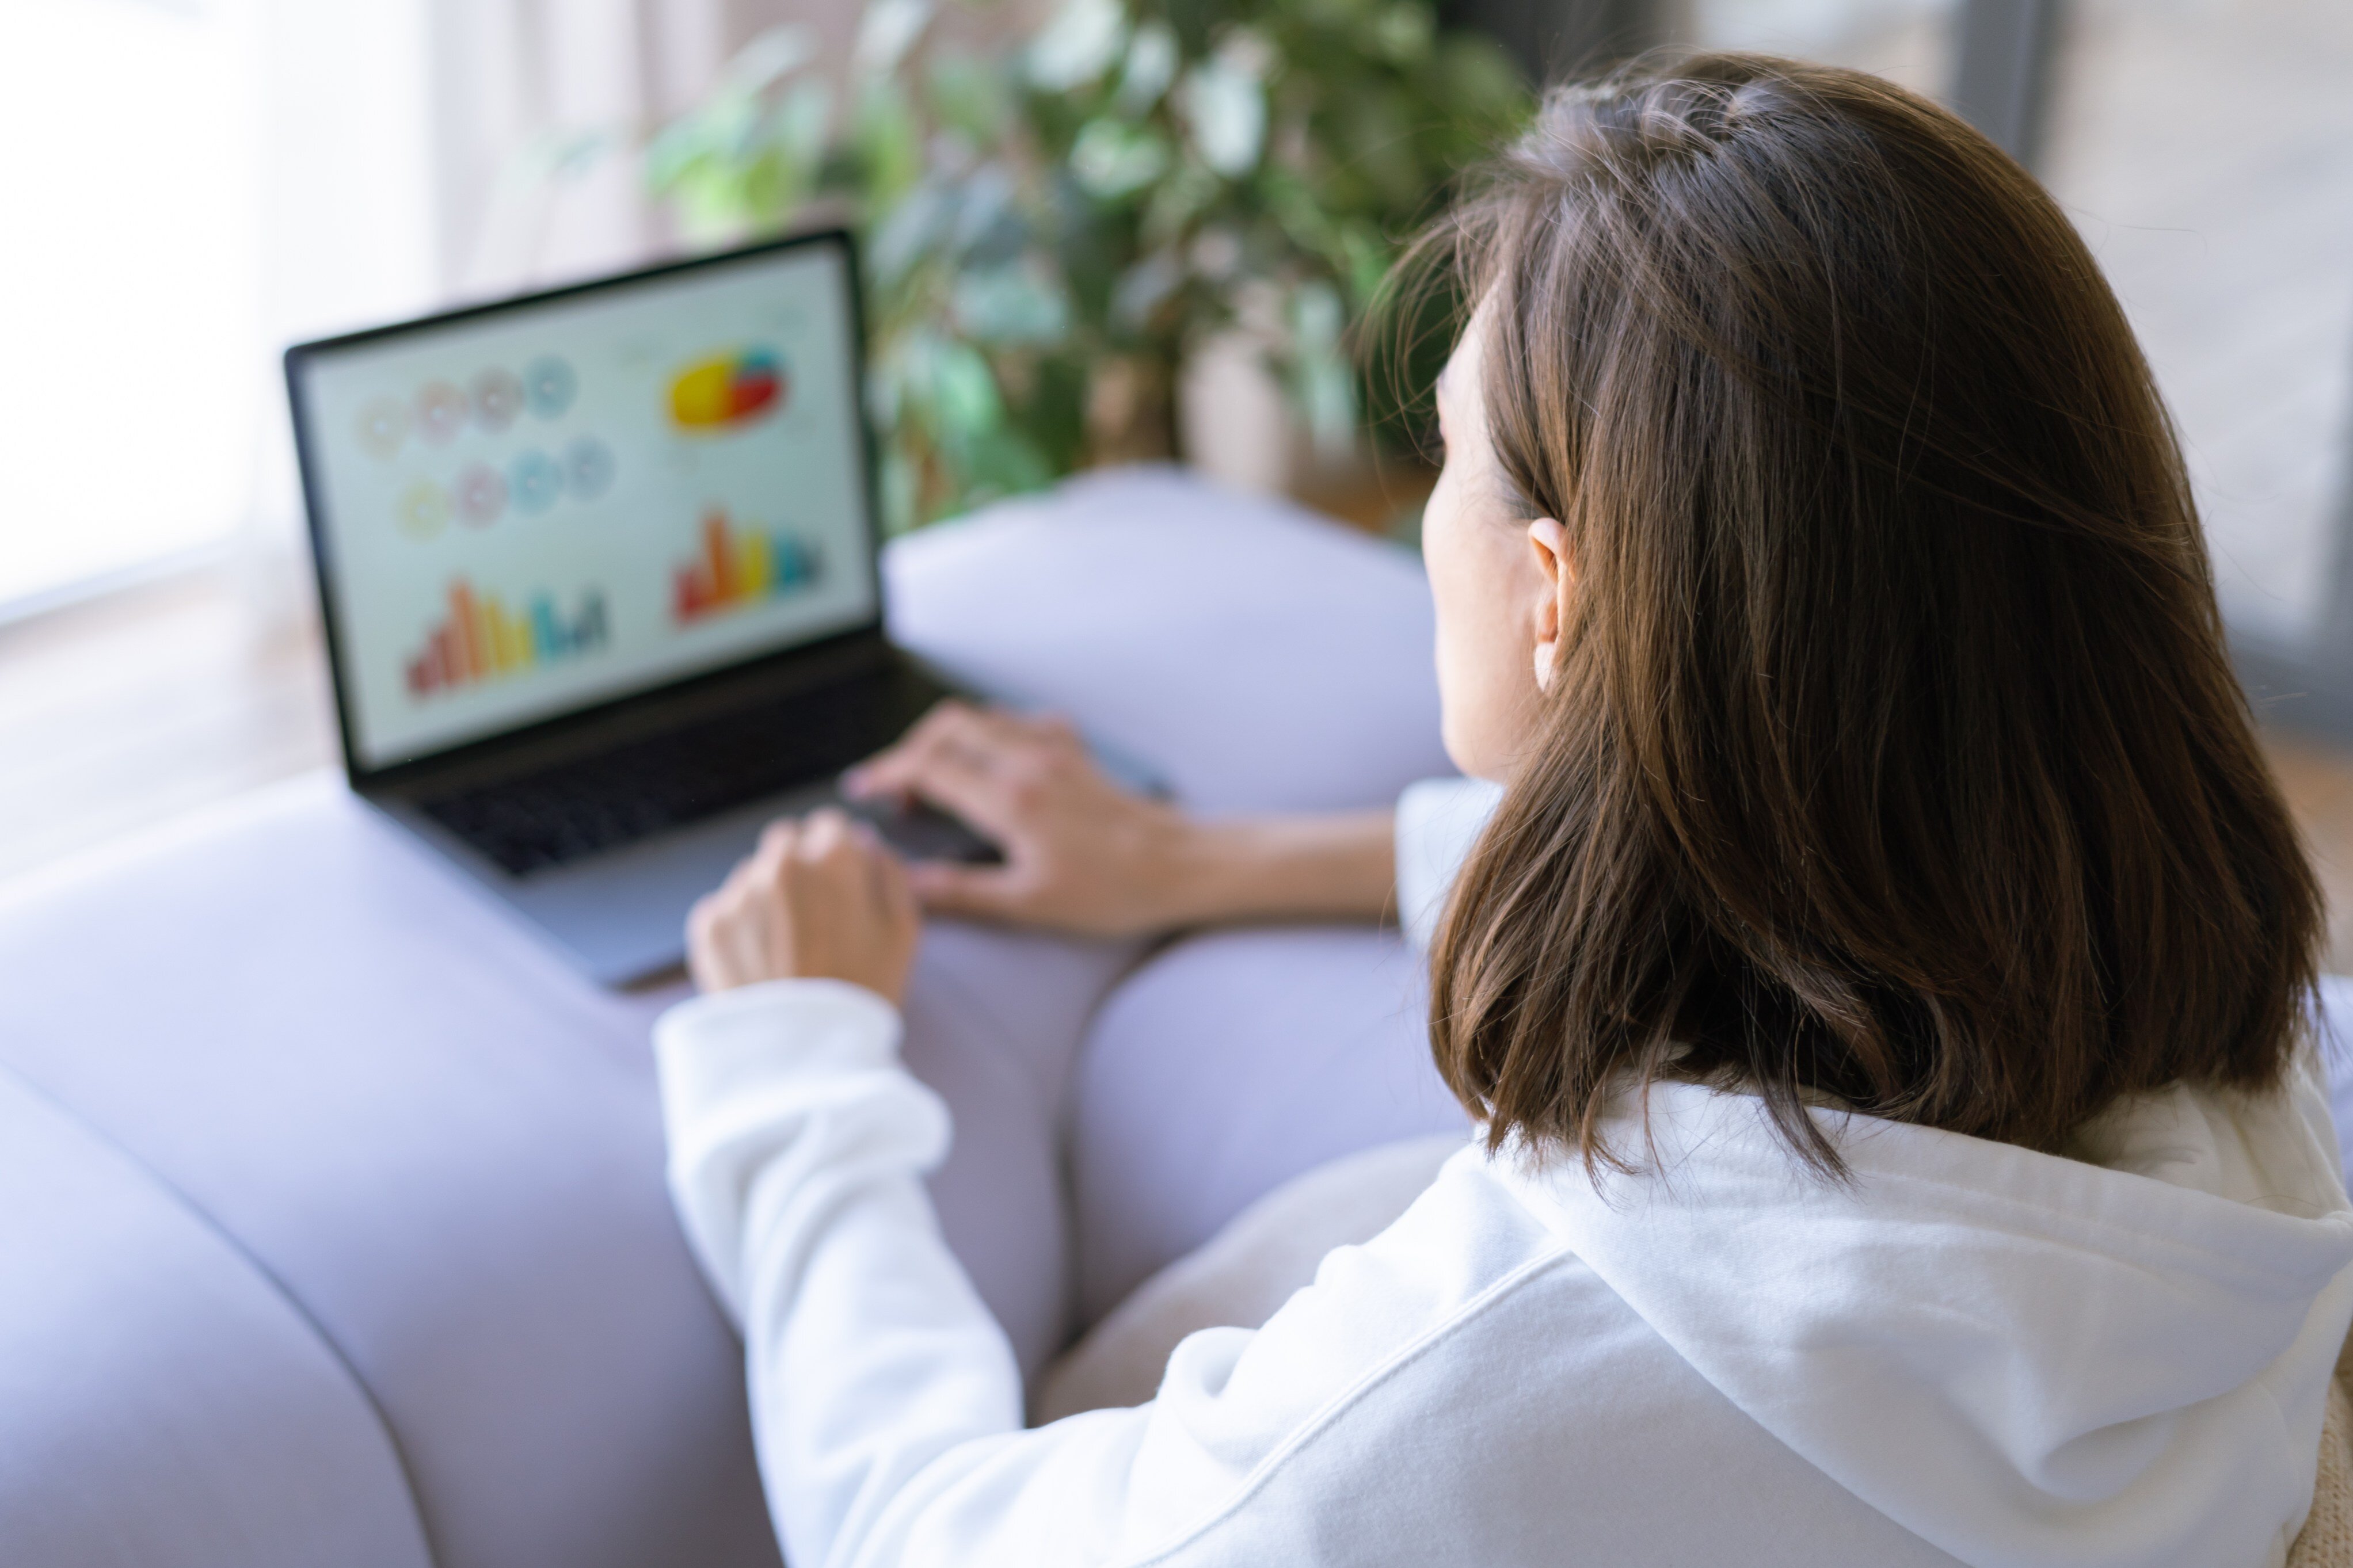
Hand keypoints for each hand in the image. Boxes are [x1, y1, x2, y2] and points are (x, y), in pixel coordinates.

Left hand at [687, 809, 919, 1001]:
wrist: (804, 1055)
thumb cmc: (862, 992)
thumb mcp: (904, 930)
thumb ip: (889, 871)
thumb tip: (864, 841)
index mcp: (835, 858)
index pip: (830, 826)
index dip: (838, 856)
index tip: (839, 885)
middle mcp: (782, 864)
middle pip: (787, 841)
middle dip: (800, 868)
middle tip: (812, 917)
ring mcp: (740, 892)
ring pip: (753, 874)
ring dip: (768, 896)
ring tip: (786, 948)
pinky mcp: (709, 924)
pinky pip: (725, 907)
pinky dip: (741, 927)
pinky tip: (762, 962)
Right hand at [842, 701, 1197, 936]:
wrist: (1182, 867)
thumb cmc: (1114, 891)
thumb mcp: (1030, 904)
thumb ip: (963, 892)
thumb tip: (908, 884)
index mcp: (1012, 800)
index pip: (929, 767)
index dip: (888, 774)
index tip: (864, 790)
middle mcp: (1030, 763)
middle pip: (949, 728)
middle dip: (911, 749)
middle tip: (894, 785)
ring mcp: (1057, 753)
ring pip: (985, 718)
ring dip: (950, 737)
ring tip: (934, 772)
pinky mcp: (1079, 757)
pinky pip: (1026, 723)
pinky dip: (998, 731)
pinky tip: (997, 757)